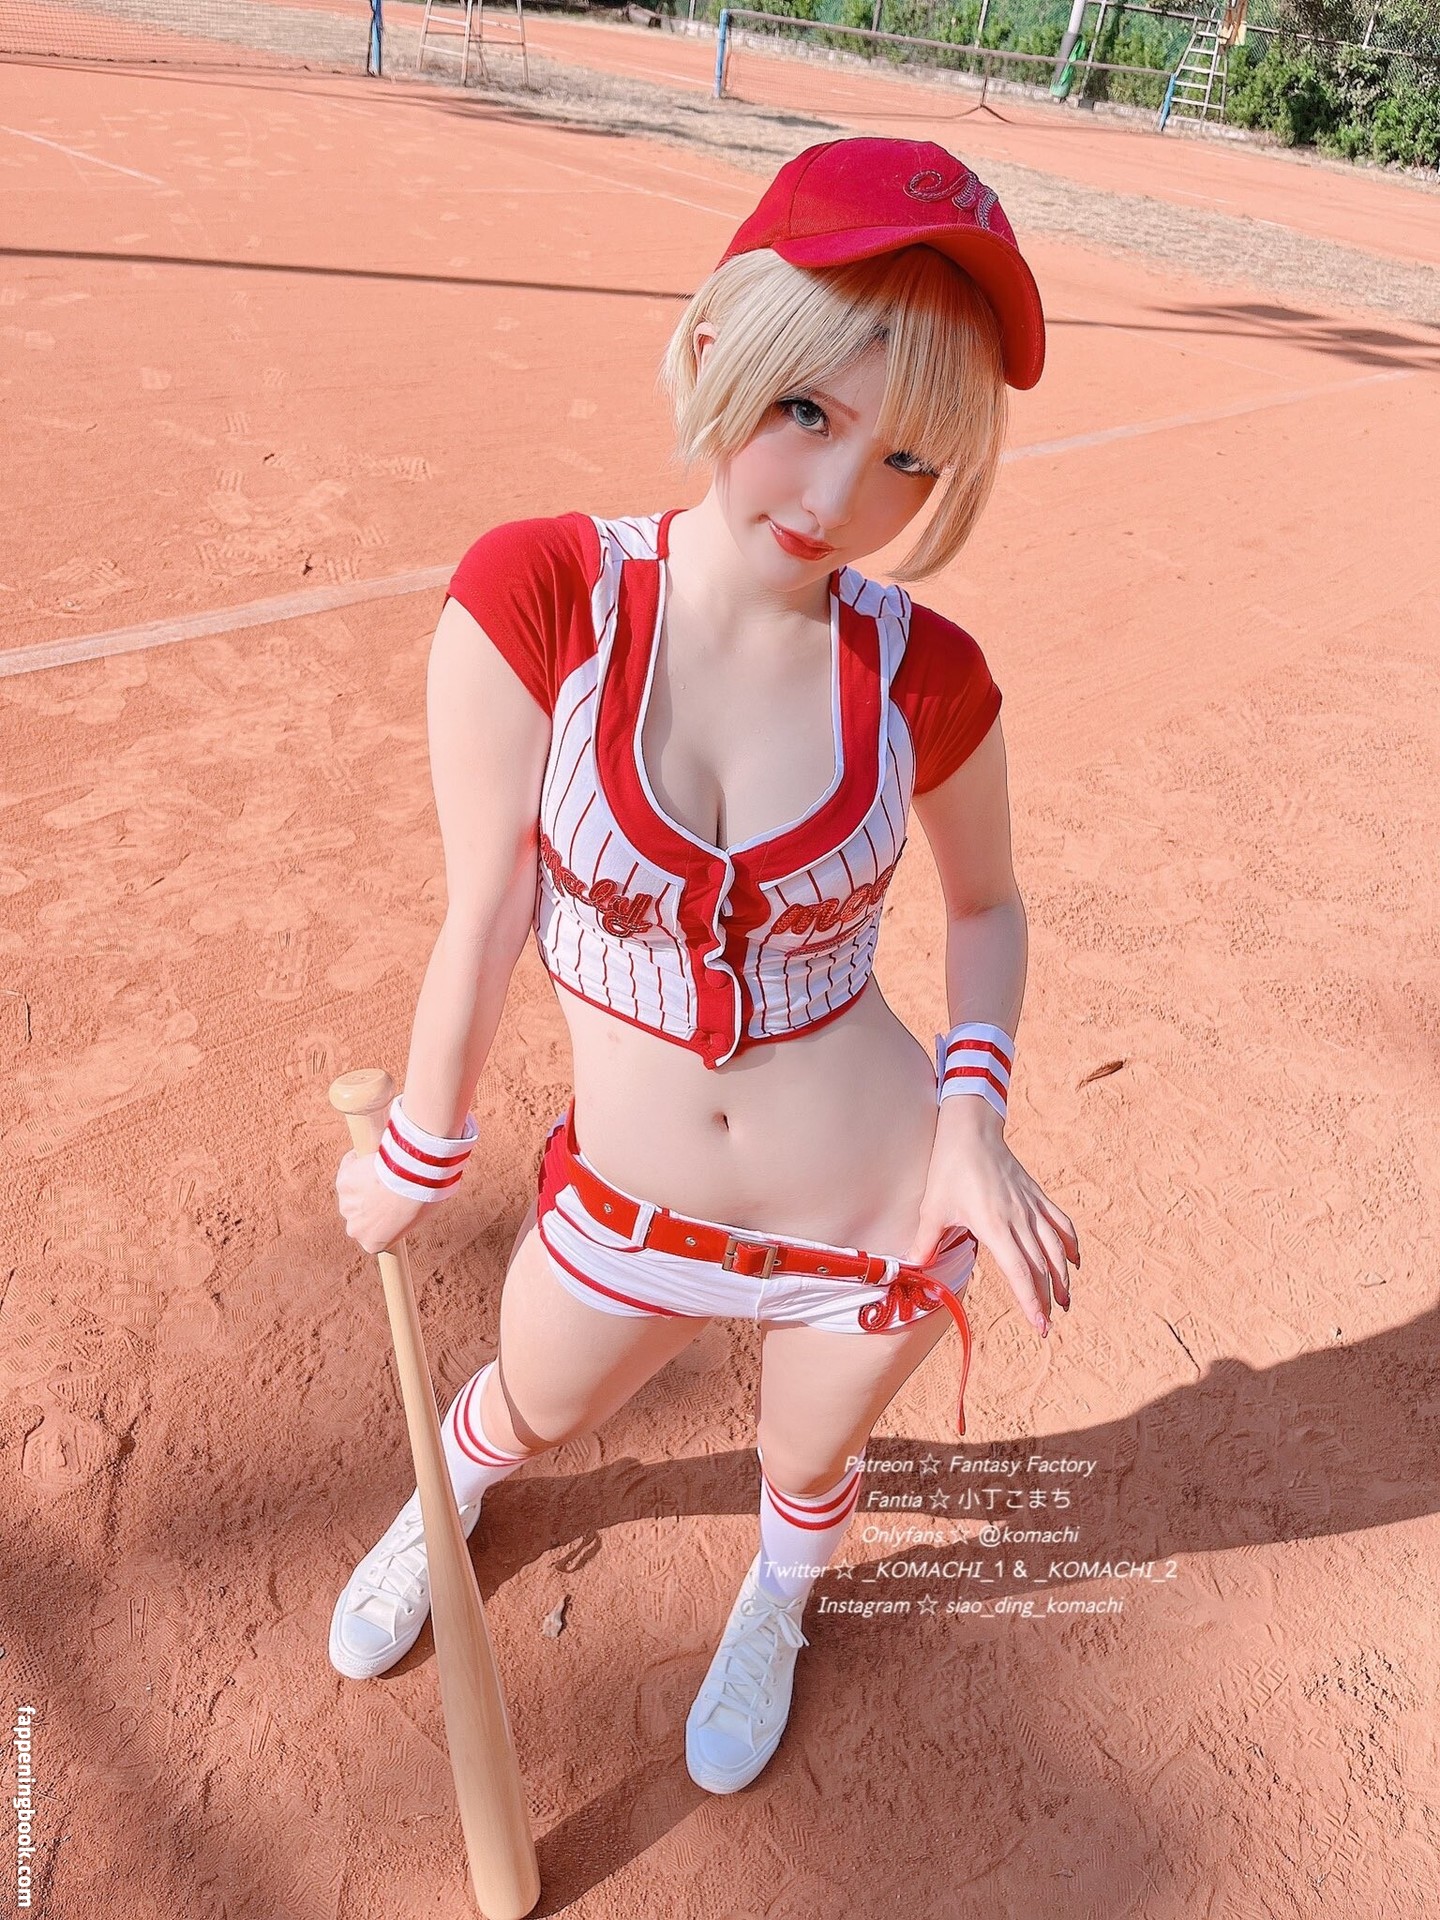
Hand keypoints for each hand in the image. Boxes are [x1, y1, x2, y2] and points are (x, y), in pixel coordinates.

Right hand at [335, 1149, 424, 1255]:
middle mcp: (355, 1230)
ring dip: (362, 1181)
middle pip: (359, 1214)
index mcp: (373, 1243)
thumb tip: (404, 1208)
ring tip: (383, 1170)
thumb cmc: (422, 1197)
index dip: (381, 1217)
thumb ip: (402, 1218)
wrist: (412, 1177)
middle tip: (388, 1185)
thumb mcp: (417, 1216)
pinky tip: (372, 1157)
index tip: (390, 1205)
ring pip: (352, 1192)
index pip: (373, 1234)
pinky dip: (357, 1161)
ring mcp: (346, 1205)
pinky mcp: (343, 1182)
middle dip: (369, 1201)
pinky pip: (349, 1167)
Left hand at [904, 1099, 1077, 1334]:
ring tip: (1065, 1301)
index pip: (1020, 1273)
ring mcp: (1031, 1207)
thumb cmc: (950, 1167)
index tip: (1039, 1326)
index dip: (1031, 1302)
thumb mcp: (933, 1208)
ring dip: (1063, 1277)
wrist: (971, 1130)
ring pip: (1056, 1248)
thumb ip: (926, 1242)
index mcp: (995, 1227)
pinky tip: (1073, 1261)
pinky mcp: (1036, 1195)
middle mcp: (1019, 1219)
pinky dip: (1070, 1244)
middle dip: (1046, 1299)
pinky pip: (1060, 1223)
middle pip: (1041, 1267)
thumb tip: (911, 1267)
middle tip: (1048, 1326)